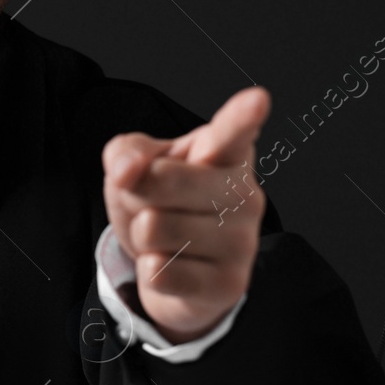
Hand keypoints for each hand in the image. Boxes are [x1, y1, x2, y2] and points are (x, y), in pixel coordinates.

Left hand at [102, 86, 269, 342]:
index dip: (242, 116)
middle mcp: (245, 194)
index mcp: (226, 153)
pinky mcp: (230, 284)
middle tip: (153, 203)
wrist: (176, 270)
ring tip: (164, 237)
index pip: (231, 133)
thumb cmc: (162, 204)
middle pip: (161, 180)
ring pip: (153, 227)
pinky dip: (150, 269)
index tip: (257, 99)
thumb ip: (127, 153)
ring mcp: (242, 242)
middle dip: (137, 193)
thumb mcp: (136, 167)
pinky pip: (160, 271)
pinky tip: (171, 265)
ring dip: (141, 235)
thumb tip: (127, 169)